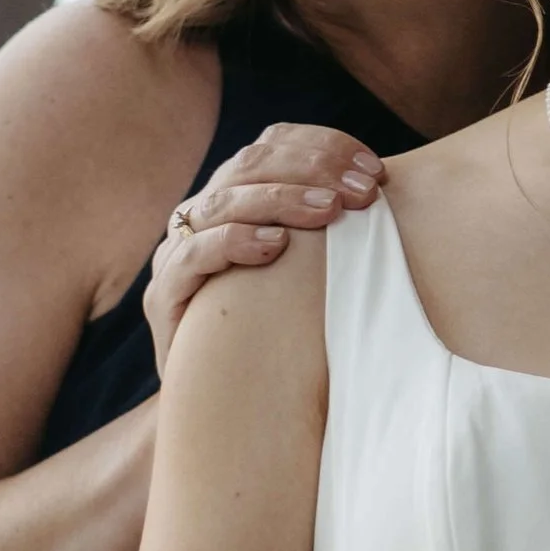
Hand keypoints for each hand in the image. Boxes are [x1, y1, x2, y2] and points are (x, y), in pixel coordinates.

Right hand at [147, 126, 384, 369]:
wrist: (219, 406)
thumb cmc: (273, 331)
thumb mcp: (303, 271)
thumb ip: (327, 230)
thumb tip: (385, 194)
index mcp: (232, 197)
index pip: (271, 145)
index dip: (322, 146)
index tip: (373, 167)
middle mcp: (199, 215)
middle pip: (249, 164)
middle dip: (312, 169)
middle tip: (362, 191)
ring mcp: (176, 254)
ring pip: (224, 202)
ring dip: (282, 199)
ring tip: (330, 211)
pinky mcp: (164, 296)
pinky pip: (193, 254)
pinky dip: (235, 241)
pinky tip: (276, 246)